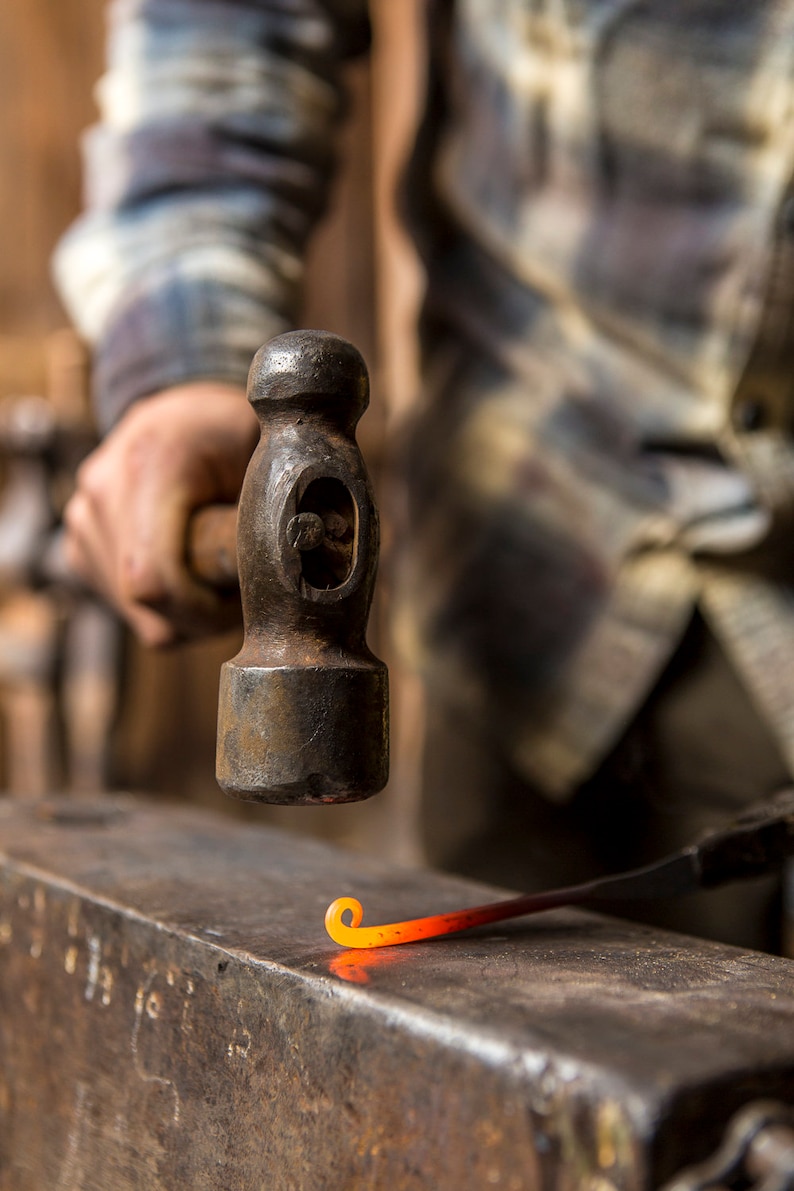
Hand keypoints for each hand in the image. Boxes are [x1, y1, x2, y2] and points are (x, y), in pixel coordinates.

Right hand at [64, 382, 258, 645]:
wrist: (179, 414)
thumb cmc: (230, 433)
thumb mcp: (268, 452)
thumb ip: (275, 505)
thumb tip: (311, 557)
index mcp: (151, 465)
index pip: (154, 580)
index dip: (203, 609)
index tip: (240, 598)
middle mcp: (103, 491)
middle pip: (144, 604)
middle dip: (199, 615)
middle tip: (236, 589)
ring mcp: (84, 518)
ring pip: (134, 613)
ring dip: (182, 612)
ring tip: (212, 569)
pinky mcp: (78, 542)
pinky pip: (121, 606)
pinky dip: (159, 605)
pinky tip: (183, 567)